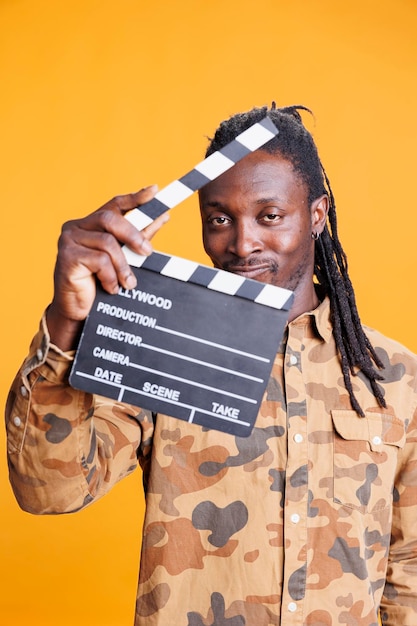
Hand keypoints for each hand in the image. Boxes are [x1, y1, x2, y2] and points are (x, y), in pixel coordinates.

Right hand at [46, 185, 168, 349]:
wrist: (77, 311)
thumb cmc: (98, 283)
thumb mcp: (122, 259)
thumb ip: (139, 238)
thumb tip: (162, 217)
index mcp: (89, 223)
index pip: (113, 204)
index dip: (135, 197)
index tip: (154, 191)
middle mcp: (76, 227)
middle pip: (110, 219)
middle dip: (133, 235)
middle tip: (148, 253)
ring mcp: (68, 240)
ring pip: (107, 242)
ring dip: (123, 265)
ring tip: (128, 283)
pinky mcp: (67, 257)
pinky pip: (99, 260)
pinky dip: (111, 276)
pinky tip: (111, 288)